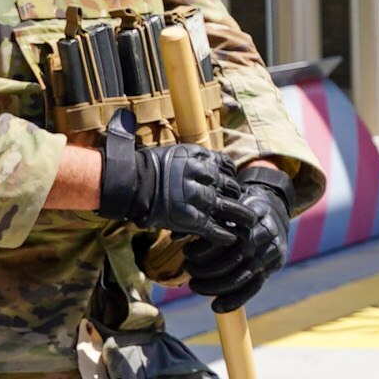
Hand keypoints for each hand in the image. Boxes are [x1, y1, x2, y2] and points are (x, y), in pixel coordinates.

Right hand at [92, 109, 253, 243]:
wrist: (129, 184)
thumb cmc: (145, 166)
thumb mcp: (171, 150)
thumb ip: (188, 153)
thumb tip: (183, 142)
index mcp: (200, 156)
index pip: (226, 165)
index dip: (231, 175)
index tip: (231, 180)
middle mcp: (204, 175)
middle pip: (230, 186)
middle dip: (236, 194)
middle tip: (239, 202)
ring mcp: (200, 198)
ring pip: (230, 208)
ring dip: (242, 216)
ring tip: (249, 222)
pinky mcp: (193, 219)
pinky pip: (216, 228)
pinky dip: (225, 234)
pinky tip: (231, 237)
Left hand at [180, 170, 298, 312]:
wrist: (275, 210)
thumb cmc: (243, 206)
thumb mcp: (229, 203)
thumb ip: (208, 217)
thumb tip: (175, 235)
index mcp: (253, 219)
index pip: (227, 239)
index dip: (205, 249)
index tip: (187, 253)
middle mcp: (265, 237)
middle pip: (234, 260)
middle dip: (208, 270)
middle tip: (189, 272)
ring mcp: (270, 254)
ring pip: (243, 276)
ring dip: (217, 287)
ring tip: (196, 287)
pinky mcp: (272, 268)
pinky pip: (254, 288)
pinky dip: (235, 300)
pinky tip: (217, 307)